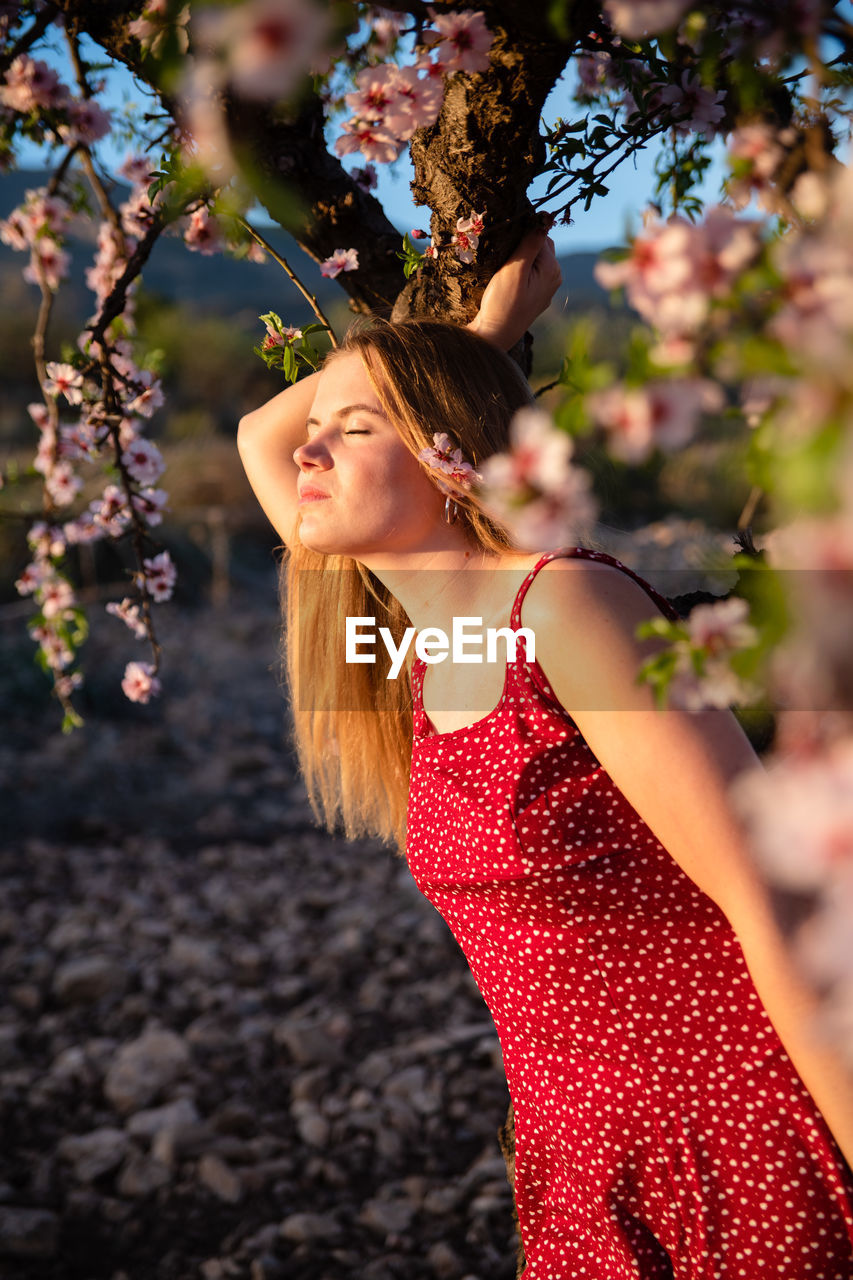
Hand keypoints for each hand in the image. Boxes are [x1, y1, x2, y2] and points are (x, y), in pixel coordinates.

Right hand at [467, 227, 562, 350]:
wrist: (496, 335)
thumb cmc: (503, 302)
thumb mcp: (514, 269)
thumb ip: (531, 243)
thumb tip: (547, 216)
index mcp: (552, 268)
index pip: (540, 235)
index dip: (521, 234)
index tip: (506, 245)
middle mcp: (555, 277)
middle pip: (540, 246)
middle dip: (523, 245)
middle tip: (503, 256)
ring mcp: (547, 288)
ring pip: (536, 259)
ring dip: (521, 257)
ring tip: (504, 268)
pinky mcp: (537, 296)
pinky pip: (531, 273)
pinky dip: (521, 270)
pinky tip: (508, 280)